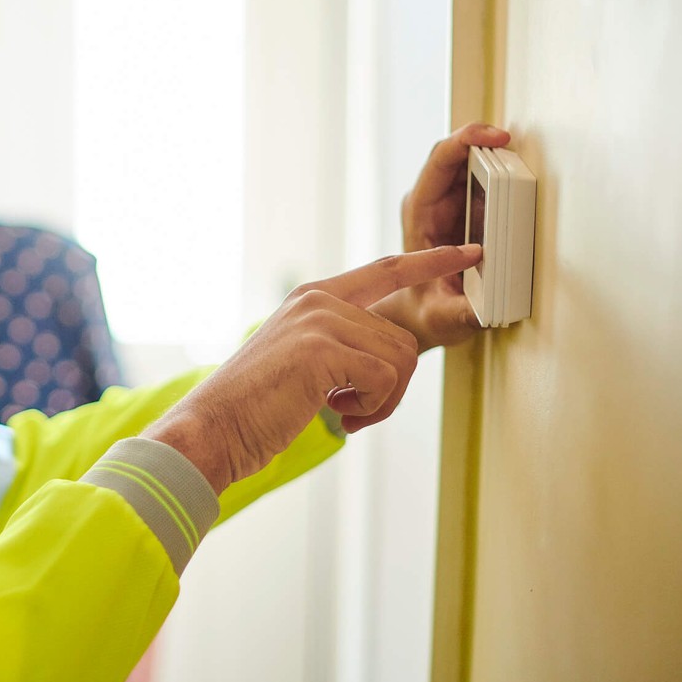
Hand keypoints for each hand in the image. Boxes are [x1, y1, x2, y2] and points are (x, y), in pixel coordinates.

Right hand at [144, 244, 482, 492]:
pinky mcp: (323, 349)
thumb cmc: (255, 407)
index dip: (430, 262)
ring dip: (380, 401)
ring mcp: (320, 320)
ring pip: (400, 360)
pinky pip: (386, 381)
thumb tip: (395, 354)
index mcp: (313, 297)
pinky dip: (370, 410)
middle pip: (402, 337)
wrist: (213, 429)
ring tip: (337, 410)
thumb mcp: (301, 359)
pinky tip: (332, 412)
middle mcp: (319, 300)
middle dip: (390, 386)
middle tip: (350, 408)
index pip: (385, 270)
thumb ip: (341, 342)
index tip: (469, 252)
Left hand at [371, 123, 510, 352]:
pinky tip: (519, 184)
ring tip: (522, 166)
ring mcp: (448, 205)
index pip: (440, 163)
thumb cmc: (426, 312)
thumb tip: (484, 310)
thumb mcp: (442, 317)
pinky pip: (484, 182)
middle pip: (457, 155)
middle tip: (517, 146)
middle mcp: (431, 203)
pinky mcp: (466, 211)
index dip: (467, 141)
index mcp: (420, 214)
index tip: (499, 138)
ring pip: (472, 165)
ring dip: (498, 159)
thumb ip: (462, 315)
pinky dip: (503, 177)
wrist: (420, 316)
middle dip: (486, 143)